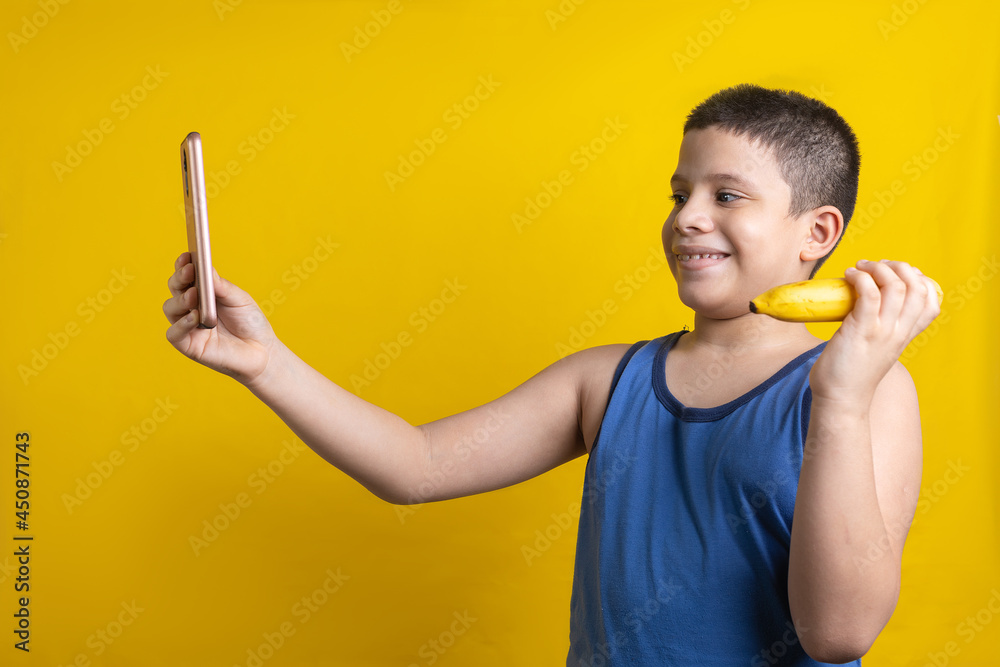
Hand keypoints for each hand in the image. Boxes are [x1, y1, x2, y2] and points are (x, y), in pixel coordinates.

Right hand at [163, 252, 277, 384]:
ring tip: (195, 295)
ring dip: (181, 299)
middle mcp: (191, 308)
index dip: (183, 265)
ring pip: (170, 309)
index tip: (187, 255)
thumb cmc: (250, 323)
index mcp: (202, 294)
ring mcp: (188, 327)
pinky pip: (174, 333)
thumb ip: (221, 286)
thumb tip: (206, 269)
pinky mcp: (189, 346)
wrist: (262, 352)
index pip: (186, 277)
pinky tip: (194, 317)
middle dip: (180, 278)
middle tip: (190, 271)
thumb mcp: (239, 299)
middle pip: (175, 289)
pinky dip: (181, 324)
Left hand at [809, 259, 940, 405]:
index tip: (899, 274)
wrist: (840, 399)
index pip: (931, 304)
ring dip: (878, 268)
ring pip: (896, 286)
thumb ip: (879, 332)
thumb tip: (862, 308)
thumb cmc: (850, 375)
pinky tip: (849, 276)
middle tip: (877, 265)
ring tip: (860, 266)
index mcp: (904, 336)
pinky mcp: (861, 330)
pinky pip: (870, 294)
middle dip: (900, 267)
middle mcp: (898, 332)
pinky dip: (861, 278)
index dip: (921, 281)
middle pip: (918, 288)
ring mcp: (882, 331)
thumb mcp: (876, 350)